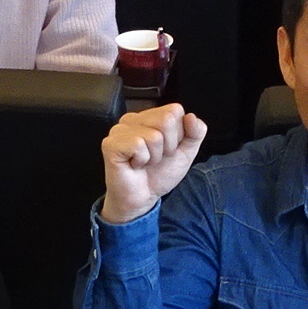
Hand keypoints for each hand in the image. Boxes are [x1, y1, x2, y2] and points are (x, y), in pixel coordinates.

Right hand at [100, 103, 209, 223]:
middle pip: (166, 120)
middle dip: (168, 146)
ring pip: (154, 135)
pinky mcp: (111, 144)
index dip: (178, 135)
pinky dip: (142, 160)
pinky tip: (134, 165)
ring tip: (144, 162)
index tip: (167, 149)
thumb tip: (191, 116)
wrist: (143, 198)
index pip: (175, 110)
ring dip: (155, 156)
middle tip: (155, 157)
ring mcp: (120, 130)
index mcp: (150, 116)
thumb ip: (196, 132)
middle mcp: (133, 119)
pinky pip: (138, 145)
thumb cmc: (159, 174)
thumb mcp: (186, 152)